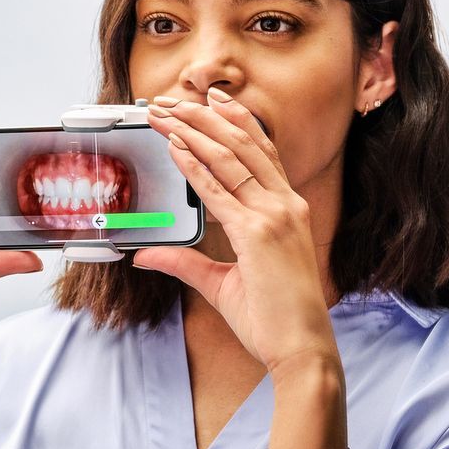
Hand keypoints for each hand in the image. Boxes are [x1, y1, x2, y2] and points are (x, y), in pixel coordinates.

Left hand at [136, 87, 338, 376]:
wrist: (302, 349)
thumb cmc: (274, 320)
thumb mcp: (223, 284)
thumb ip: (186, 263)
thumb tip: (146, 256)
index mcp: (288, 210)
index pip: (260, 153)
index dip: (233, 122)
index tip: (209, 102)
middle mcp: (285, 205)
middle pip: (243, 144)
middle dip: (205, 116)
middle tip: (175, 99)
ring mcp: (275, 217)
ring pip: (231, 158)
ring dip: (195, 130)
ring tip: (167, 111)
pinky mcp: (259, 233)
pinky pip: (221, 191)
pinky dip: (196, 166)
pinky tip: (176, 147)